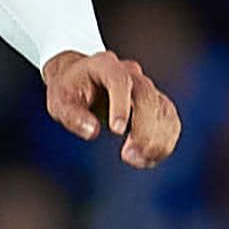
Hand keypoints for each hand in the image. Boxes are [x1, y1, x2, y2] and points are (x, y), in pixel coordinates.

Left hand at [37, 51, 181, 166]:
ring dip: (158, 138)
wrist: (81, 79)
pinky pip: (169, 120)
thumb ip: (73, 116)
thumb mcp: (59, 101)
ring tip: (140, 161)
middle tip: (129, 156)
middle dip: (143, 129)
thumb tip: (92, 131)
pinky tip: (150, 158)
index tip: (117, 131)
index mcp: (105, 67)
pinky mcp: (155, 104)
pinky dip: (165, 140)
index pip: (119, 80)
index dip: (121, 105)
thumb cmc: (69, 90)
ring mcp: (146, 88)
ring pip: (163, 109)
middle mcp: (131, 74)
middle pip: (147, 96)